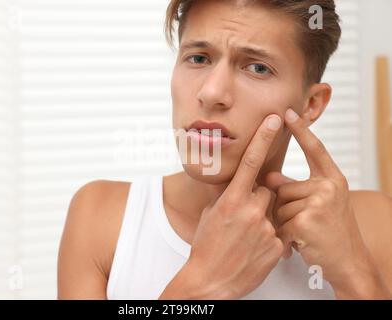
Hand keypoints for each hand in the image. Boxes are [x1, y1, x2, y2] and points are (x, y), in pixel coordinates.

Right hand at [160, 114, 283, 299]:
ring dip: (264, 218)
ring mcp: (265, 229)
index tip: (274, 120)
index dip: (263, 138)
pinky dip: (269, 237)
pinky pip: (278, 232)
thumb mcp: (210, 214)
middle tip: (243, 217)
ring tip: (247, 236)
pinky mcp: (276, 246)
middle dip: (258, 198)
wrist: (210, 281)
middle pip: (267, 190)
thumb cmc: (205, 245)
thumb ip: (225, 195)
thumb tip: (231, 179)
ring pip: (273, 211)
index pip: (250, 162)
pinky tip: (253, 249)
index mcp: (231, 200)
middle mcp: (250, 211)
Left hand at [265, 108, 390, 298]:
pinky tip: (300, 244)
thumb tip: (269, 176)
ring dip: (284, 224)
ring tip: (304, 234)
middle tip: (305, 224)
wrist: (349, 263)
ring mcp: (319, 202)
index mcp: (333, 179)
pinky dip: (284, 237)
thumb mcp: (320, 204)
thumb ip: (294, 188)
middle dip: (284, 208)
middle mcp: (328, 187)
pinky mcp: (307, 220)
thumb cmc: (330, 232)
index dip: (301, 130)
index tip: (288, 112)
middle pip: (282, 188)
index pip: (315, 149)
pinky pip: (280, 224)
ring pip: (279, 207)